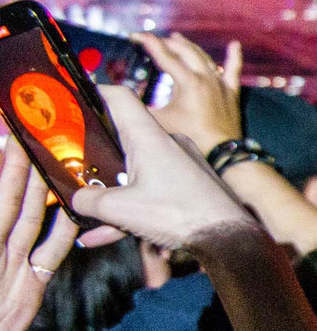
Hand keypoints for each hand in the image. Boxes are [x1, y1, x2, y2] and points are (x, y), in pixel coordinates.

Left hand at [0, 138, 79, 330]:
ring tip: (51, 161)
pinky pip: (50, 252)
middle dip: (15, 169)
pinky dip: (63, 230)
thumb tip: (58, 215)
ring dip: (40, 191)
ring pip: (29, 220)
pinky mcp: (32, 284)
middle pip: (9, 201)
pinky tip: (74, 210)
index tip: (3, 134)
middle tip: (26, 135)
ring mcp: (12, 265)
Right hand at [68, 87, 262, 254]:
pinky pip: (152, 191)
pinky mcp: (189, 184)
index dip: (95, 93)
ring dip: (112, 194)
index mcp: (149, 137)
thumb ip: (89, 199)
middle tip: (73, 162)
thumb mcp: (119, 208)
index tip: (74, 98)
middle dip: (96, 152)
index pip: (120, 98)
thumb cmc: (178, 214)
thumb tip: (77, 198)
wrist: (228, 237)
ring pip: (136, 172)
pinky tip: (106, 235)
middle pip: (124, 137)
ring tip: (89, 218)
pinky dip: (131, 209)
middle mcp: (167, 143)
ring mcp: (180, 164)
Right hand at [140, 33, 243, 153]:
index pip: (165, 55)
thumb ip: (139, 107)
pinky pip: (233, 70)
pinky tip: (235, 45)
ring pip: (204, 57)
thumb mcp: (159, 120)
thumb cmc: (191, 137)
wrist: (222, 151)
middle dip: (167, 43)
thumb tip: (122, 97)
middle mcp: (206, 77)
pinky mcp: (230, 92)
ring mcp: (220, 83)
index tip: (136, 36)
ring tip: (177, 38)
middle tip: (152, 40)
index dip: (149, 43)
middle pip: (184, 51)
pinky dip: (234, 56)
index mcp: (189, 82)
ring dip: (189, 46)